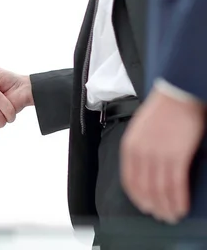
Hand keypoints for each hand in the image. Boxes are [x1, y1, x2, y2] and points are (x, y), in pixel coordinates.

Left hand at [121, 87, 205, 223]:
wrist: (177, 95)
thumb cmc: (162, 111)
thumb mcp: (140, 130)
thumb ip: (139, 149)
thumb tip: (144, 170)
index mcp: (129, 146)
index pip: (129, 179)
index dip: (138, 196)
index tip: (144, 206)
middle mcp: (140, 153)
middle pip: (145, 188)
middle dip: (154, 205)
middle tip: (162, 216)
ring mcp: (158, 155)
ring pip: (160, 189)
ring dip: (167, 206)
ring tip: (172, 216)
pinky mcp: (176, 156)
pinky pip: (176, 184)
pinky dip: (179, 199)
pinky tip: (182, 207)